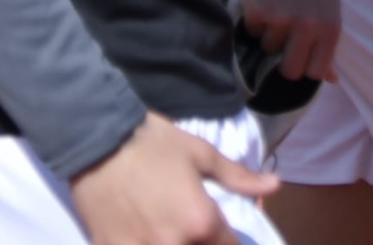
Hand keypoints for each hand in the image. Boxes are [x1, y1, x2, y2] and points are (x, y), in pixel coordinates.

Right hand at [68, 111, 277, 244]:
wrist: (98, 138)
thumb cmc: (153, 142)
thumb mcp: (200, 153)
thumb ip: (237, 178)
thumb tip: (274, 185)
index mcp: (201, 223)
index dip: (230, 244)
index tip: (221, 233)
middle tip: (194, 228)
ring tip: (171, 231)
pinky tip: (145, 237)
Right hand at [241, 0, 341, 82]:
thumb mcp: (330, 12)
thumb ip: (329, 47)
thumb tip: (332, 79)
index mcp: (329, 29)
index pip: (316, 73)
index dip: (306, 68)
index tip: (302, 58)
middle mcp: (307, 28)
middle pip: (290, 71)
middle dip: (284, 62)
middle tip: (284, 45)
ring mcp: (281, 20)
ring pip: (268, 50)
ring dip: (269, 36)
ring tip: (275, 13)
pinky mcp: (258, 11)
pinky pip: (252, 32)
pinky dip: (255, 22)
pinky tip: (264, 4)